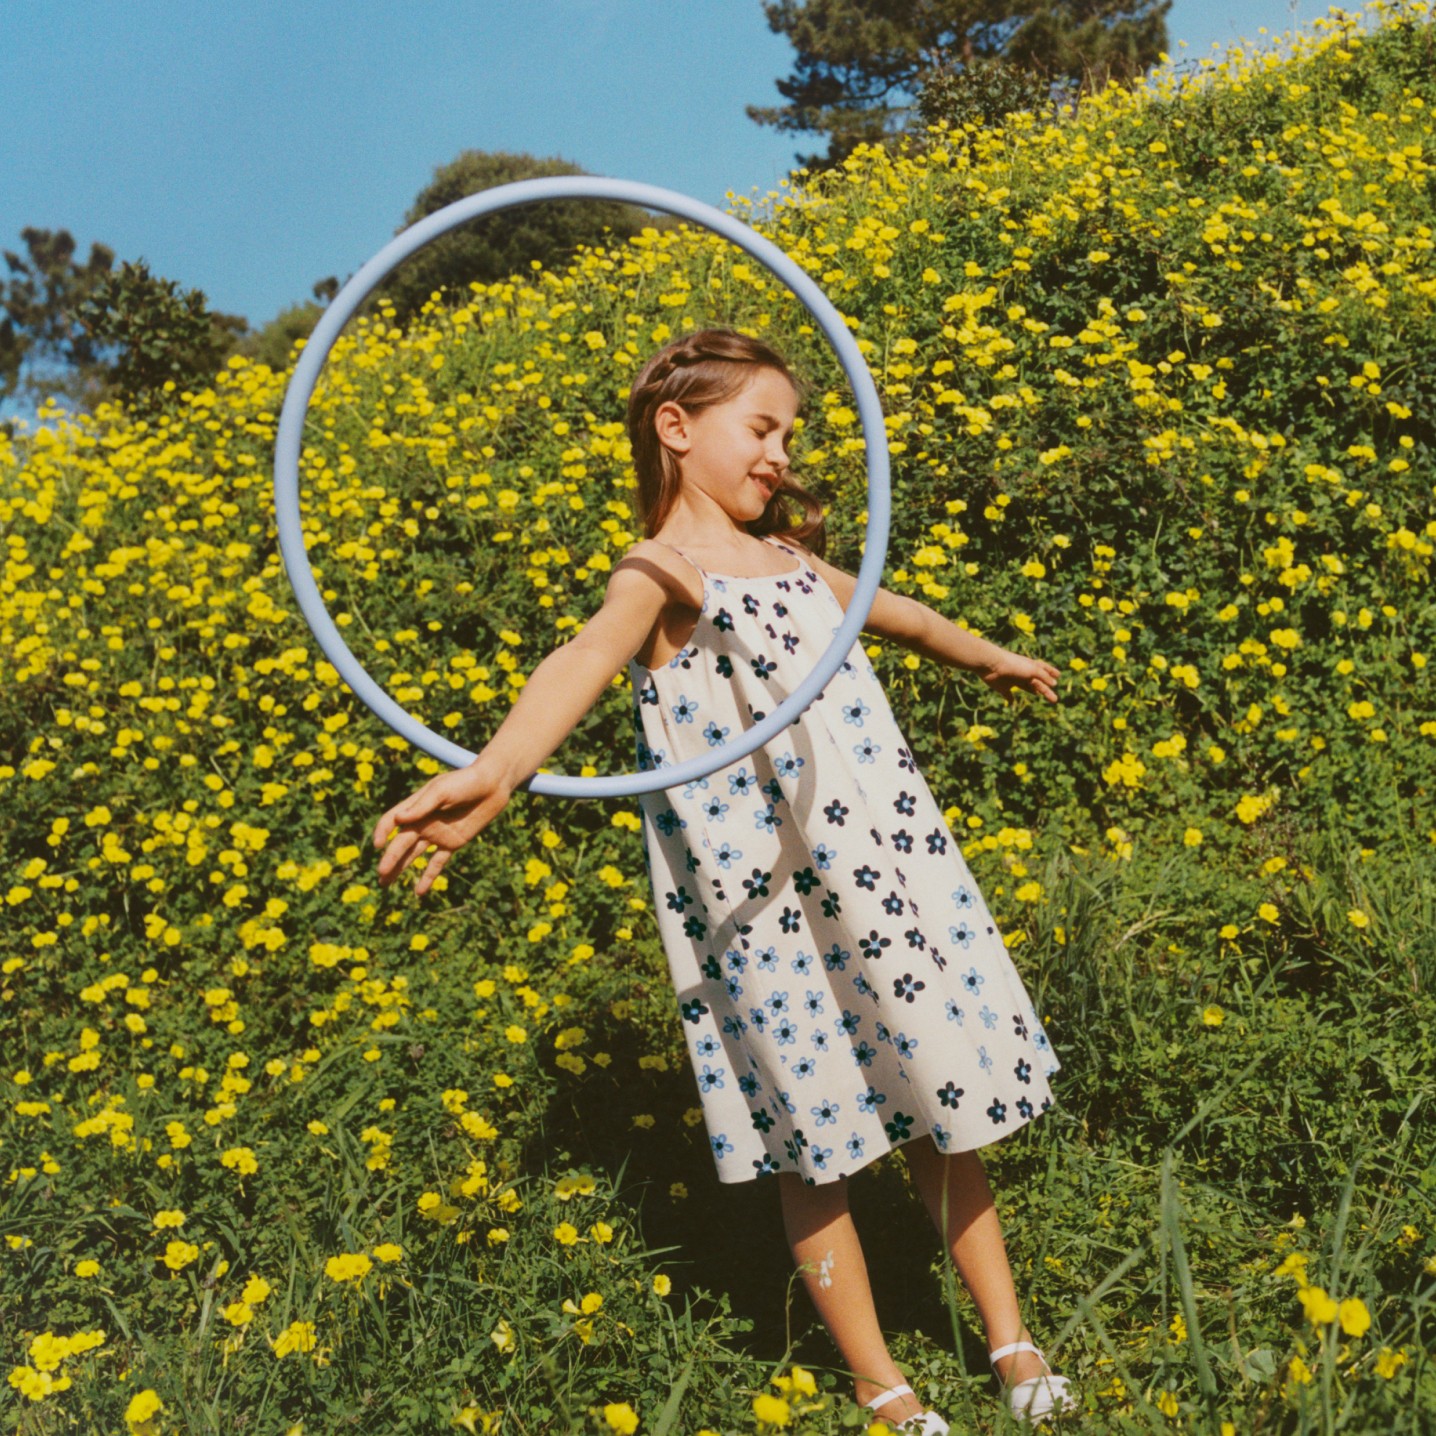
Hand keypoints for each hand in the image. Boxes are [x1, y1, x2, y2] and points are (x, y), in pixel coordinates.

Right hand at [372, 757, 514, 896]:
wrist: (492, 786)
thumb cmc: (465, 782)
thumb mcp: (441, 791)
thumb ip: (422, 806)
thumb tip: (399, 819)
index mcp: (415, 807)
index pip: (391, 821)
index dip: (382, 832)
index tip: (377, 845)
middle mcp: (422, 823)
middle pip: (401, 844)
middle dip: (390, 859)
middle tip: (381, 875)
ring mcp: (437, 835)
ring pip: (414, 856)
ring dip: (400, 869)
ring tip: (386, 884)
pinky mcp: (452, 844)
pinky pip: (437, 863)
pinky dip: (428, 877)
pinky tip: (419, 892)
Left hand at [976, 649, 1060, 706]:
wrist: (991, 665)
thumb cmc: (1014, 665)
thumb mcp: (1033, 670)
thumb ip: (1044, 677)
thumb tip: (1054, 683)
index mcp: (1030, 666)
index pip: (1044, 669)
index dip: (1051, 672)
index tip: (1059, 676)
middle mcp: (1023, 673)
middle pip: (1037, 683)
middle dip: (1046, 690)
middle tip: (1055, 700)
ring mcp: (1013, 680)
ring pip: (1025, 687)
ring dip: (1033, 691)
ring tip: (1039, 695)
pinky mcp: (1002, 687)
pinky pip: (1007, 694)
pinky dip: (1010, 699)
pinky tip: (1012, 702)